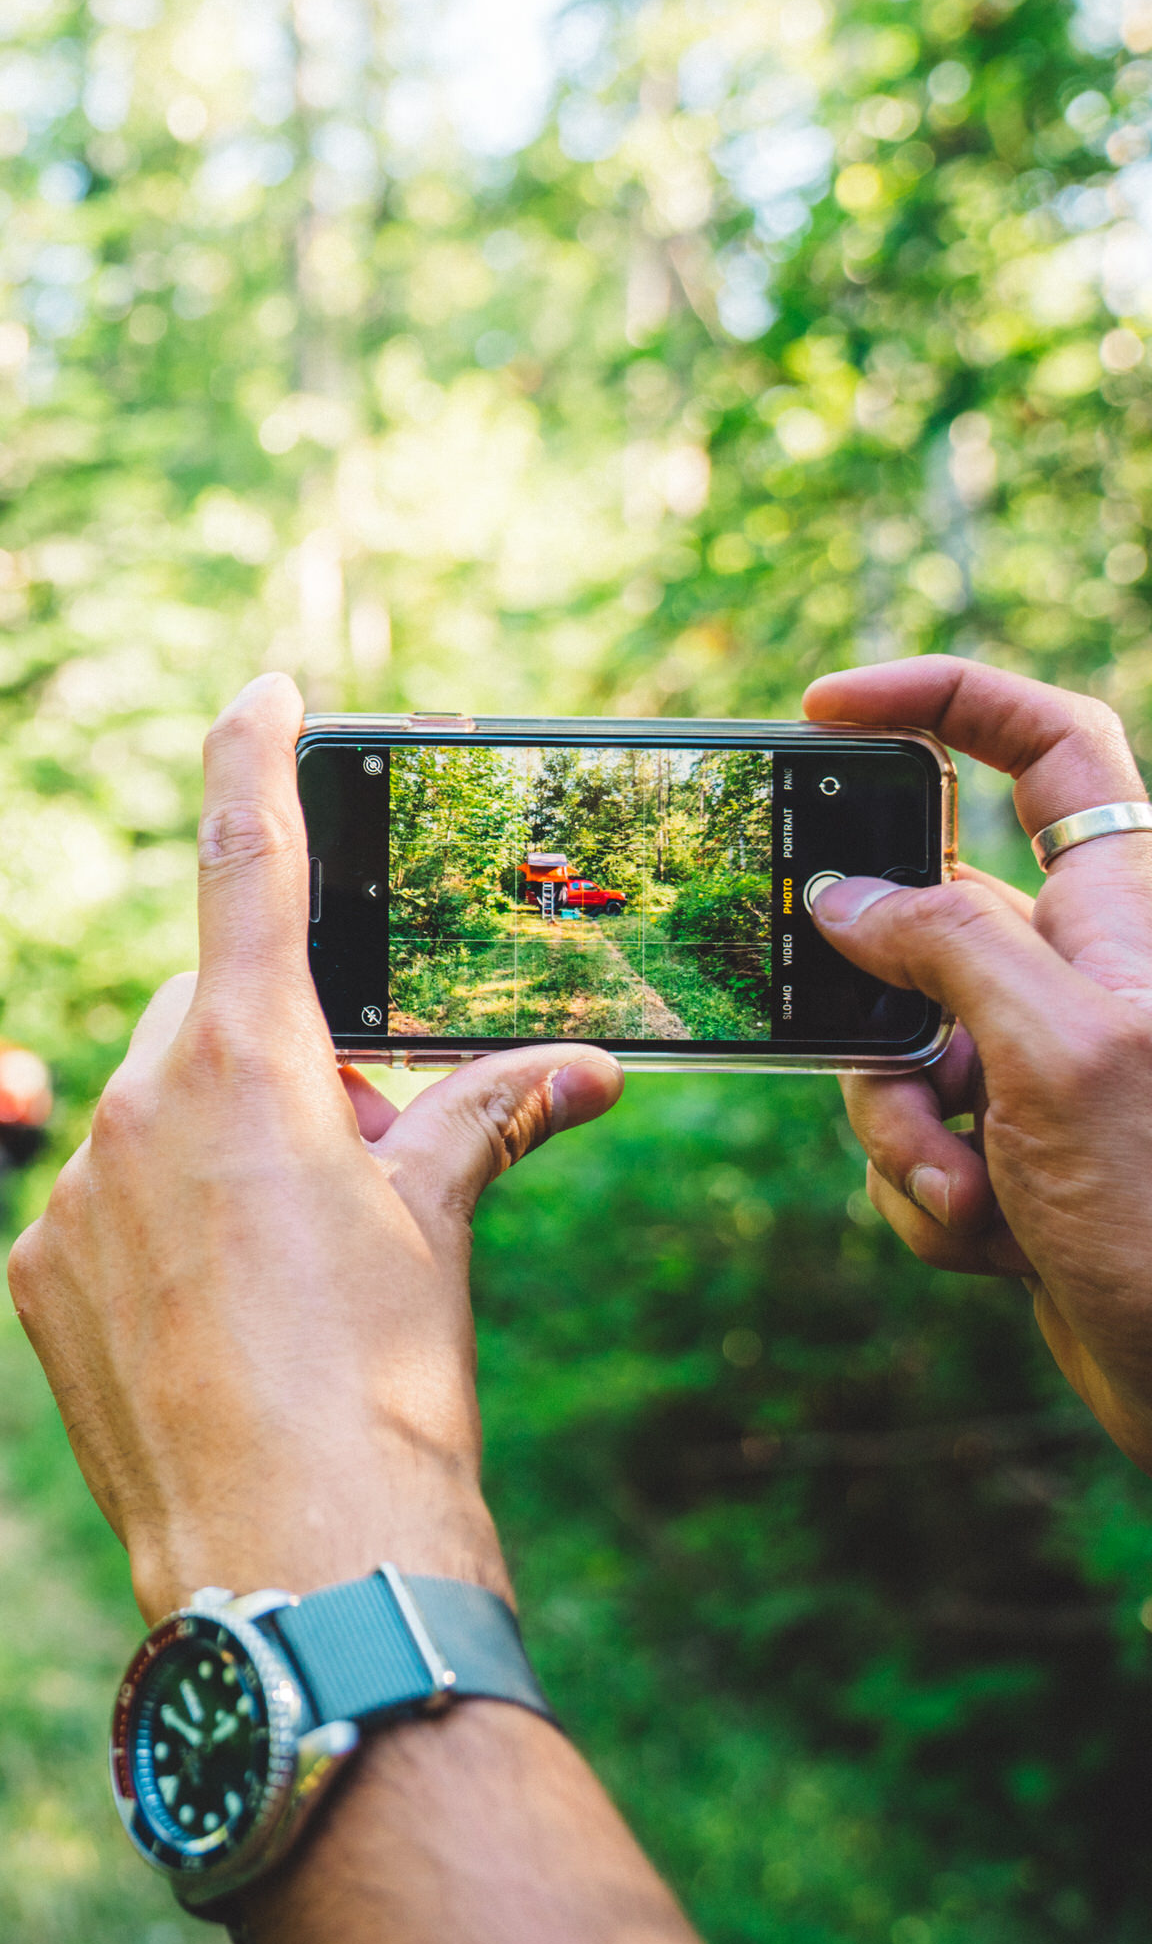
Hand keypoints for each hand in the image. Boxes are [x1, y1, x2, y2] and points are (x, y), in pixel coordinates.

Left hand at [7, 674, 624, 1624]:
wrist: (295, 1560)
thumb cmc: (385, 1387)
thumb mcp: (441, 1231)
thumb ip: (485, 1118)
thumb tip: (583, 1065)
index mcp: (246, 1062)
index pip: (244, 865)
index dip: (251, 763)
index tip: (257, 693)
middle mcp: (137, 1103)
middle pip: (211, 1019)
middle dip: (282, 1056)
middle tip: (356, 1150)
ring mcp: (74, 1192)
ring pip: (155, 1116)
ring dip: (219, 1148)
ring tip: (291, 1268)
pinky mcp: (38, 1274)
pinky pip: (105, 1207)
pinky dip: (159, 1226)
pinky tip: (217, 1316)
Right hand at [802, 657, 1151, 1467]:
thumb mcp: (1056, 1052)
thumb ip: (944, 947)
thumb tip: (843, 895)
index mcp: (1120, 911)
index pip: (1044, 744)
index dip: (942, 699)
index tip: (824, 712)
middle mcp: (1081, 973)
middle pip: (918, 928)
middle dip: (877, 1023)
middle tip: (913, 1087)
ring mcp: (1043, 1064)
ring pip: (895, 1049)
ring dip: (906, 1135)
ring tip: (985, 1199)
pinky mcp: (1016, 1147)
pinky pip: (910, 1138)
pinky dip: (927, 1196)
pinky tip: (999, 1245)